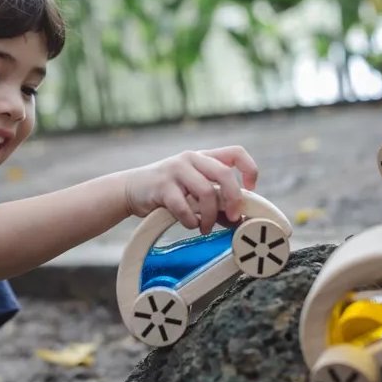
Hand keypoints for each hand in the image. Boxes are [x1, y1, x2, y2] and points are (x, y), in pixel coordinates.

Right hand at [122, 146, 258, 233]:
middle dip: (233, 199)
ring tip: (206, 227)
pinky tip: (190, 224)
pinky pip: (185, 207)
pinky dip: (191, 221)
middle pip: (224, 173)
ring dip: (210, 216)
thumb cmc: (167, 191)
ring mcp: (176, 170)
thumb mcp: (192, 190)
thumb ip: (214, 201)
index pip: (236, 153)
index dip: (249, 170)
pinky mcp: (162, 186)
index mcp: (203, 157)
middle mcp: (191, 158)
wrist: (131, 189)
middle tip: (232, 217)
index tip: (251, 190)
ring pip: (206, 192)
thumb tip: (236, 220)